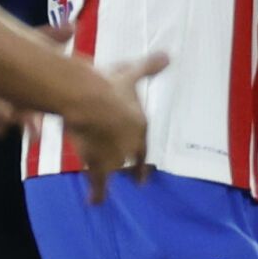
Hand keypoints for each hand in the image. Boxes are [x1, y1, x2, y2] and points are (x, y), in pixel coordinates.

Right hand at [66, 53, 169, 202]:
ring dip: (108, 177)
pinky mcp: (98, 164)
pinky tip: (94, 203)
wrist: (90, 100)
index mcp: (140, 124)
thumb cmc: (110, 84)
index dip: (141, 155)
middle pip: (129, 158)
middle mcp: (131, 144)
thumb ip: (149, 67)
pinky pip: (99, 184)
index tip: (144, 167)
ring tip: (105, 187)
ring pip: (113, 170)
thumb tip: (168, 54)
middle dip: (128, 167)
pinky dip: (97, 194)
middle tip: (134, 179)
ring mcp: (115, 156)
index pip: (142, 143)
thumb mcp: (131, 73)